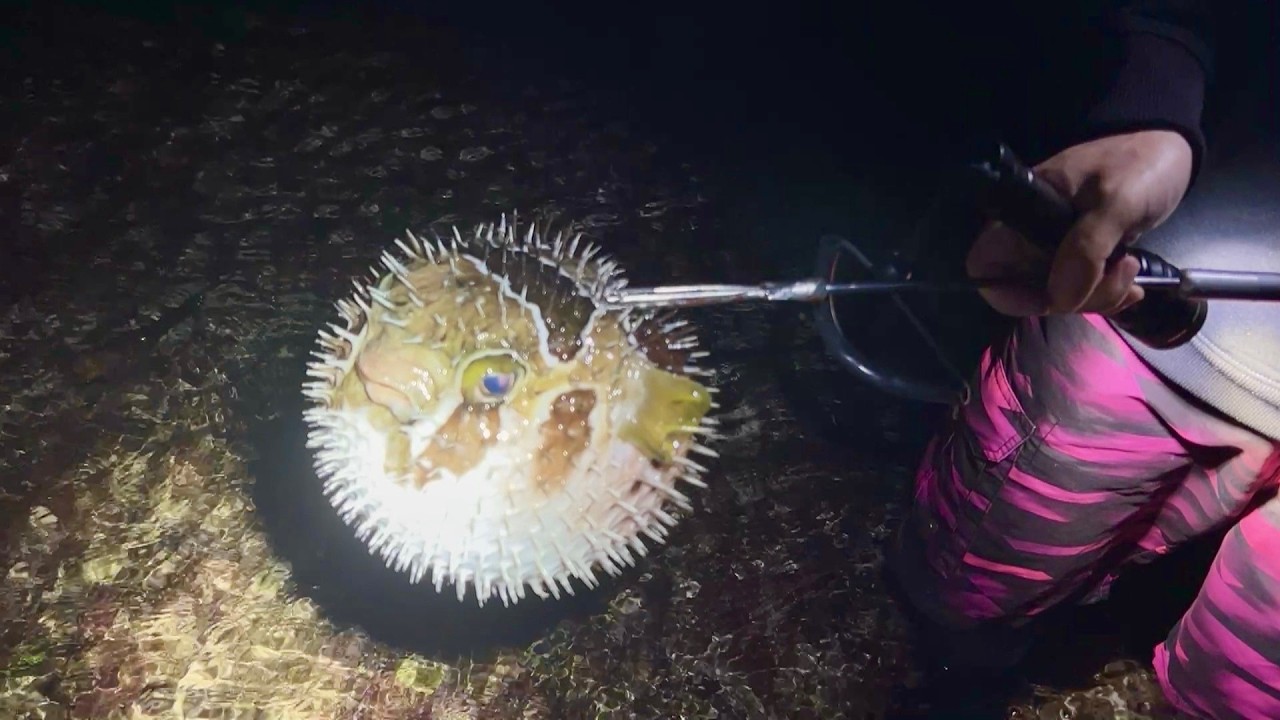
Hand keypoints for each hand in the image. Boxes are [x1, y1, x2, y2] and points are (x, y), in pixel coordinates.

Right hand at [967, 130, 1193, 315]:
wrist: (1171, 148)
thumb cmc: (1139, 165)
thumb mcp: (1116, 201)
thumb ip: (1086, 249)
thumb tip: (1060, 300)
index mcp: (1023, 214)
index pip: (984, 264)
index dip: (1006, 292)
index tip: (1051, 299)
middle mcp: (1030, 234)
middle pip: (1026, 289)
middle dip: (1072, 298)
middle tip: (1117, 278)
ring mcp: (1056, 247)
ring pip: (1058, 294)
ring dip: (1097, 297)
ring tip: (1132, 269)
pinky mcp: (1081, 256)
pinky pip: (1082, 290)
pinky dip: (1106, 294)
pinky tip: (1132, 282)